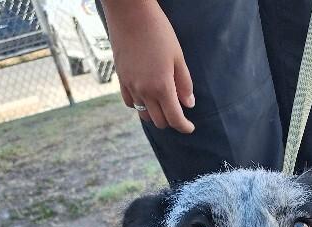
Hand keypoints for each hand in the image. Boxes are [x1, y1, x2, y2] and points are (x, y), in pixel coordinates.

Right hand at [101, 0, 194, 132]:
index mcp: (162, 87)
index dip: (184, 126)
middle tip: (179, 114)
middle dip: (171, 121)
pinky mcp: (121, 79)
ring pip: (144, 114)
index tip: (190, 127)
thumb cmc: (158, 32)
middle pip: (159, 121)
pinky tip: (146, 98)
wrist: (130, 14)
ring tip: (163, 106)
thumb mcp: (178, 57)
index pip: (174, 119)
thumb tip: (188, 104)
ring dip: (155, 115)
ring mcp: (131, 86)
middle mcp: (145, 91)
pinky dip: (140, 106)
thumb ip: (184, 84)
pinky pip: (130, 103)